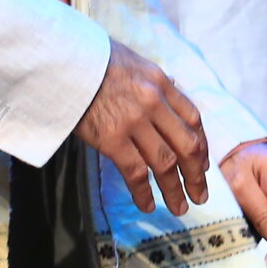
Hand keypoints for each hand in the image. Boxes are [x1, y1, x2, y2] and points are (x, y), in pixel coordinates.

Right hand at [74, 42, 209, 215]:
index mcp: (161, 83)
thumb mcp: (132, 63)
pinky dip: (144, 192)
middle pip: (187, 144)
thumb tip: (167, 95)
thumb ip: (151, 83)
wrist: (62, 61)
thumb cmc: (92, 60)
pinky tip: (148, 205)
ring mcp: (134, 122)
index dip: (201, 145)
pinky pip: (135, 172)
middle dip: (197, 174)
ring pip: (165, 163)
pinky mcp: (112, 138)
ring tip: (180, 207)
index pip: (193, 118)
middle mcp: (154, 102)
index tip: (203, 163)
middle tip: (200, 194)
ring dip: (175, 189)